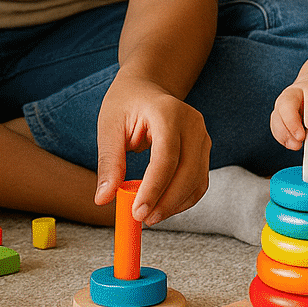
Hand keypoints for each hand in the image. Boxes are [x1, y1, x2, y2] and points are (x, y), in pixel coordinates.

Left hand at [94, 70, 209, 225]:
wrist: (146, 87)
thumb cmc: (125, 103)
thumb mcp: (109, 127)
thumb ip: (109, 162)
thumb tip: (103, 199)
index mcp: (167, 112)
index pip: (166, 156)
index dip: (154, 188)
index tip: (137, 212)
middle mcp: (192, 123)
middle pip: (188, 171)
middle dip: (166, 202)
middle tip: (142, 219)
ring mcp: (202, 135)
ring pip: (197, 180)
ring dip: (175, 204)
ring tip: (150, 216)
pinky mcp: (204, 149)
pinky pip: (199, 181)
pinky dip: (184, 199)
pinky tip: (163, 207)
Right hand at [270, 58, 307, 149]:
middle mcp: (296, 91)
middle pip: (286, 103)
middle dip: (291, 123)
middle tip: (301, 138)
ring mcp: (285, 102)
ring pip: (277, 116)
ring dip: (284, 133)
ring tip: (297, 145)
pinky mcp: (280, 114)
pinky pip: (275, 125)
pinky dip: (281, 137)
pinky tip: (291, 144)